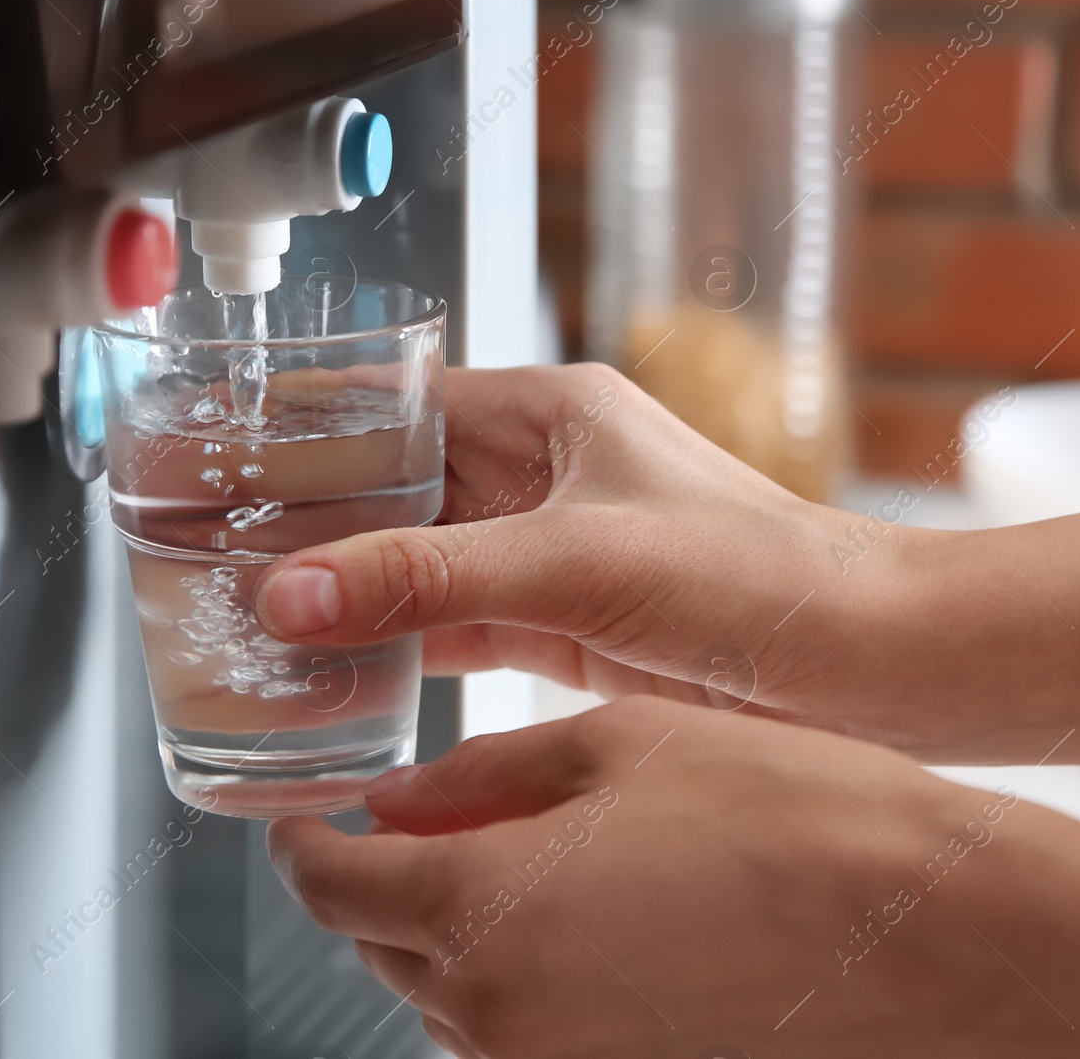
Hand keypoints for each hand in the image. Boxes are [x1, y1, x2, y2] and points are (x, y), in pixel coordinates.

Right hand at [253, 363, 864, 720]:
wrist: (865, 666)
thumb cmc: (759, 578)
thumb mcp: (578, 562)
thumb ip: (429, 579)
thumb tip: (291, 592)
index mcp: (550, 414)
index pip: (396, 405)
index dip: (309, 431)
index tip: (224, 457)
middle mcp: (543, 474)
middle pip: (395, 489)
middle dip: (312, 524)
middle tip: (214, 555)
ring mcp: (550, 552)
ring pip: (419, 564)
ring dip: (349, 593)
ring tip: (250, 619)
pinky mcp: (564, 625)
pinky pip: (455, 627)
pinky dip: (399, 651)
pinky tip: (339, 674)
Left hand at [269, 698, 1079, 1057]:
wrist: (930, 926)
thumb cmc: (786, 811)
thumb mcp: (615, 748)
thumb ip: (480, 779)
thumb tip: (395, 801)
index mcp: (481, 911)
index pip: (330, 883)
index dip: (308, 837)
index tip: (315, 809)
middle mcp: (501, 1014)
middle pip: (380, 943)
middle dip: (380, 878)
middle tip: (421, 815)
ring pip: (446, 993)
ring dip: (451, 927)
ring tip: (519, 852)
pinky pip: (520, 1029)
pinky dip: (517, 972)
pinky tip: (584, 913)